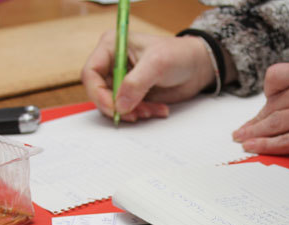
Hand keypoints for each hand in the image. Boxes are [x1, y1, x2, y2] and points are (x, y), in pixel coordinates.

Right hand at [82, 32, 215, 122]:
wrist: (197, 67)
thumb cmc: (178, 55)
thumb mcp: (157, 64)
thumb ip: (136, 83)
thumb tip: (120, 104)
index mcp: (111, 47)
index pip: (91, 73)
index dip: (98, 93)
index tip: (114, 108)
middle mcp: (112, 64)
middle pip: (100, 93)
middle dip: (118, 107)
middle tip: (136, 114)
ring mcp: (122, 81)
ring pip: (115, 105)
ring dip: (133, 112)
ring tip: (152, 110)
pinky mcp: (132, 95)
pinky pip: (129, 111)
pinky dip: (142, 114)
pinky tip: (157, 110)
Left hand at [232, 62, 288, 154]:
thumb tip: (288, 97)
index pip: (277, 76)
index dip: (267, 93)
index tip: (264, 105)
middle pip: (274, 104)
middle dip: (256, 120)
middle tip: (242, 130)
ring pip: (276, 123)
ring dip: (254, 133)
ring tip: (241, 139)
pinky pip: (288, 142)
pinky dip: (267, 146)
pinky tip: (254, 148)